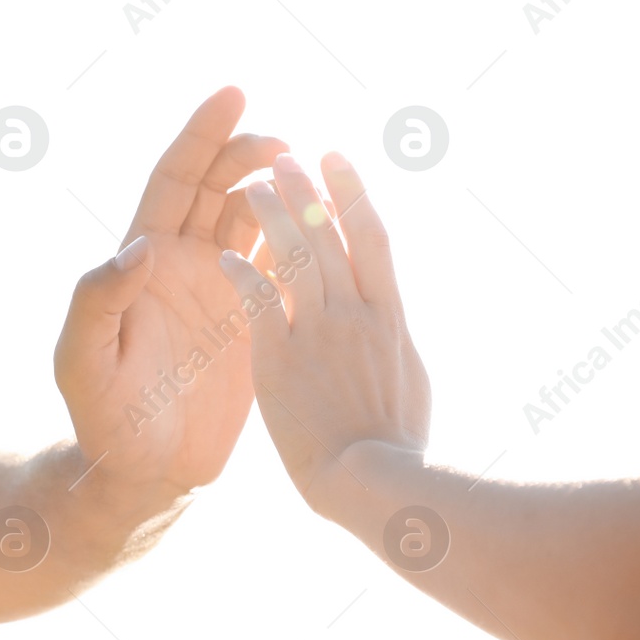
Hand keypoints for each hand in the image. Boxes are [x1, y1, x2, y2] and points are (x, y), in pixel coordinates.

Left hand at [54, 87, 286, 500]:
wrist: (144, 471)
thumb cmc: (102, 418)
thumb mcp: (83, 360)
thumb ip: (98, 300)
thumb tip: (139, 247)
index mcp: (142, 258)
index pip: (174, 178)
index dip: (201, 134)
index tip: (233, 94)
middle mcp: (182, 262)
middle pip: (219, 185)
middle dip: (250, 153)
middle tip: (286, 141)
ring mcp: (220, 288)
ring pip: (255, 219)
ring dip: (282, 191)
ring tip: (314, 173)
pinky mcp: (252, 321)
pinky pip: (282, 267)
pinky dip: (304, 242)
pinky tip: (334, 227)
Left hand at [217, 152, 429, 514]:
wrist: (372, 483)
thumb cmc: (397, 445)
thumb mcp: (413, 379)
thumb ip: (395, 337)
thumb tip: (395, 313)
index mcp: (390, 315)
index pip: (371, 235)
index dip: (353, 191)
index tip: (339, 158)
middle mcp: (354, 313)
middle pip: (327, 233)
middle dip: (304, 189)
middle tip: (288, 155)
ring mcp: (318, 333)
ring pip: (293, 256)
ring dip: (271, 216)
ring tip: (254, 185)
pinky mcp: (280, 359)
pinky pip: (258, 302)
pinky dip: (243, 274)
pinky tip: (226, 256)